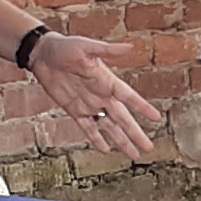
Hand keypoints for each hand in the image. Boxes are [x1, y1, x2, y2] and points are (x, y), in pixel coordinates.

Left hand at [19, 29, 164, 153]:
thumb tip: (130, 47)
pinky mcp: (74, 110)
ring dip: (121, 141)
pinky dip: (97, 139)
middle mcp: (102, 95)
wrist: (43, 54)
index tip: (156, 118)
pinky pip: (88, 128)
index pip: (129, 97)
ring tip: (133, 154)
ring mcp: (89, 104)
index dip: (142, 107)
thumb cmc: (65, 46)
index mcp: (107, 81)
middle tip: (148, 147)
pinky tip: (105, 150)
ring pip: (109, 127)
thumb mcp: (86, 46)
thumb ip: (107, 50)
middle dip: (135, 133)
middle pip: (123, 118)